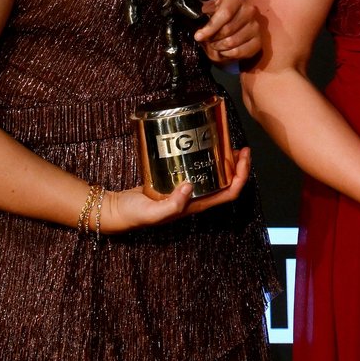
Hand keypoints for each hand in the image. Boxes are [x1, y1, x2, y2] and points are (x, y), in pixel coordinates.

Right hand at [100, 146, 253, 231]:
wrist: (116, 210)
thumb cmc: (134, 215)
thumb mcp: (152, 212)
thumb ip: (172, 205)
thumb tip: (189, 187)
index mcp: (196, 206)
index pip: (229, 193)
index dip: (241, 176)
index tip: (243, 156)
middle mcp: (196, 199)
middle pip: (227, 183)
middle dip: (237, 165)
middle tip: (237, 146)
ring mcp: (187, 191)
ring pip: (215, 176)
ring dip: (224, 162)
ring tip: (225, 145)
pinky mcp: (177, 182)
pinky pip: (199, 171)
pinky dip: (205, 160)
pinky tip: (201, 148)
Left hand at [195, 0, 260, 63]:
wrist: (230, 27)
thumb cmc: (216, 18)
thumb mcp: (207, 11)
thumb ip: (203, 13)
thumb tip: (199, 16)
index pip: (225, 13)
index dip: (211, 27)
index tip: (198, 36)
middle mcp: (249, 10)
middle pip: (228, 29)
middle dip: (213, 38)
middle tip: (207, 40)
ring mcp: (256, 26)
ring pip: (232, 42)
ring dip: (219, 47)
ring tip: (215, 45)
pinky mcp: (258, 41)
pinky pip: (239, 52)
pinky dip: (228, 54)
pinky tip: (224, 51)